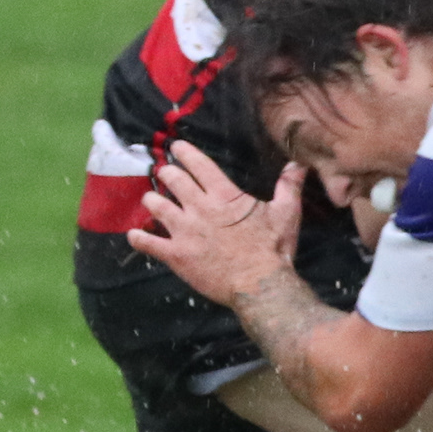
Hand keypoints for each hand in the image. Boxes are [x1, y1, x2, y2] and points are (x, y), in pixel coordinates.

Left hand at [131, 149, 306, 300]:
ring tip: (149, 199)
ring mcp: (185, 231)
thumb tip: (298, 163)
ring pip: (156, 206)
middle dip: (165, 173)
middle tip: (163, 172)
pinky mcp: (176, 255)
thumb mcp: (287, 213)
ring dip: (151, 200)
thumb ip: (289, 185)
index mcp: (224, 196)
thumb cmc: (273, 249)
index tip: (176, 146)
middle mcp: (200, 208)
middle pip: (173, 180)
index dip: (185, 152)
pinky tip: (134, 235)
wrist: (259, 284)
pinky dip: (138, 238)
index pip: (199, 165)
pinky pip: (149, 243)